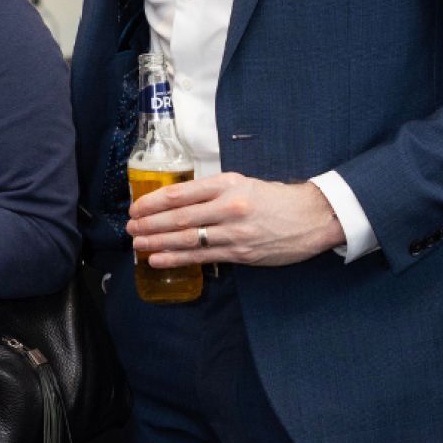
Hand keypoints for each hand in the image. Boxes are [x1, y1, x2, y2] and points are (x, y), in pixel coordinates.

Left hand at [127, 172, 343, 268]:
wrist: (312, 217)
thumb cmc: (275, 198)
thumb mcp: (243, 183)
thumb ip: (213, 191)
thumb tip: (177, 201)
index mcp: (227, 184)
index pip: (181, 193)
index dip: (153, 202)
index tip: (136, 207)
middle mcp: (228, 206)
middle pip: (179, 216)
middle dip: (149, 223)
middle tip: (130, 228)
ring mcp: (234, 232)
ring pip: (187, 238)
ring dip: (157, 242)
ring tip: (137, 244)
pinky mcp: (241, 253)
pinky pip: (202, 257)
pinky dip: (176, 258)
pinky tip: (158, 259)